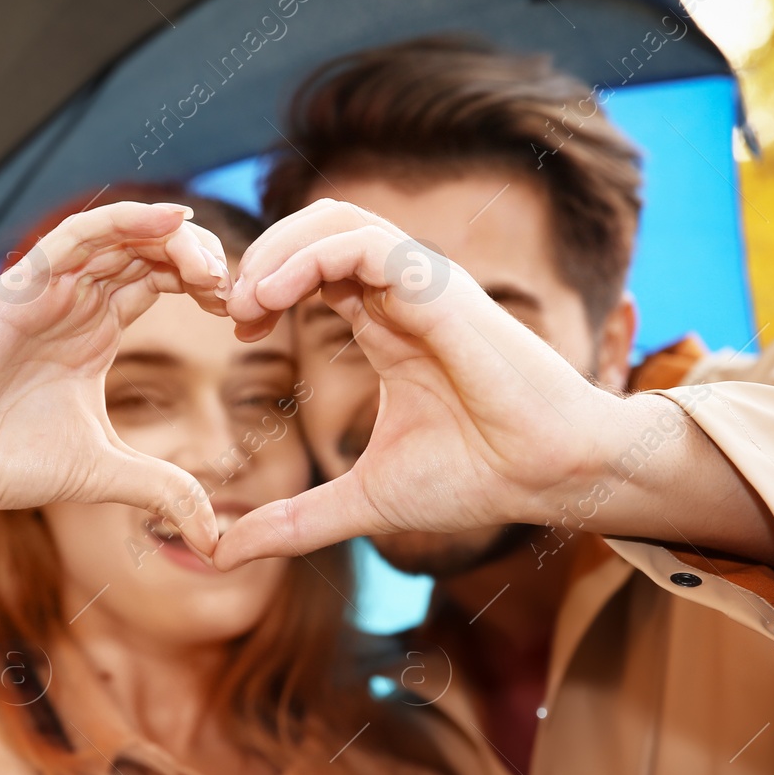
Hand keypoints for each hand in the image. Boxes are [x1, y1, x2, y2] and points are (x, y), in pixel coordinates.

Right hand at [0, 201, 231, 555]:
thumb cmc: (6, 461)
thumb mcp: (106, 474)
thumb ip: (163, 490)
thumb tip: (215, 539)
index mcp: (96, 332)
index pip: (161, 281)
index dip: (206, 286)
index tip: (243, 314)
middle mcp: (76, 301)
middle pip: (150, 251)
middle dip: (199, 260)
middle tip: (238, 291)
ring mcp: (50, 289)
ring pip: (122, 236)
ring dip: (173, 241)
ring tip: (213, 266)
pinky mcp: (23, 285)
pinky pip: (79, 236)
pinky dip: (126, 220)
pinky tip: (171, 221)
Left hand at [214, 199, 624, 567]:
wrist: (549, 477)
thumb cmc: (478, 478)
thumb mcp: (363, 502)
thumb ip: (294, 523)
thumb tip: (224, 555)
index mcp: (388, 324)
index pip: (314, 267)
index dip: (265, 283)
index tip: (237, 327)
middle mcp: (403, 294)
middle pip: (317, 227)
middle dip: (261, 255)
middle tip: (227, 307)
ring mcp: (423, 285)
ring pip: (337, 220)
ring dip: (278, 249)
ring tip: (244, 301)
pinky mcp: (439, 290)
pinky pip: (364, 245)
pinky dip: (308, 259)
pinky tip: (272, 300)